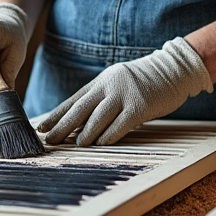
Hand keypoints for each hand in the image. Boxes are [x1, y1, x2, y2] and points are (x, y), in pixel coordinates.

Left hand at [38, 37, 212, 146]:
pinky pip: (120, 124)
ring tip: (76, 145)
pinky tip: (101, 144)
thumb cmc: (145, 81)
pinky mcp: (140, 105)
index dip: (57, 114)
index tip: (42, 127)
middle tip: (50, 140)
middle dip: (63, 126)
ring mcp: (125, 94)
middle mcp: (109, 86)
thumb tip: (80, 123)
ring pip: (98, 117)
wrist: (173, 70)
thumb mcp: (118, 83)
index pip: (74, 99)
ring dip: (85, 133)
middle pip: (80, 108)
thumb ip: (102, 98)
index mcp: (102, 81)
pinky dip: (108, 135)